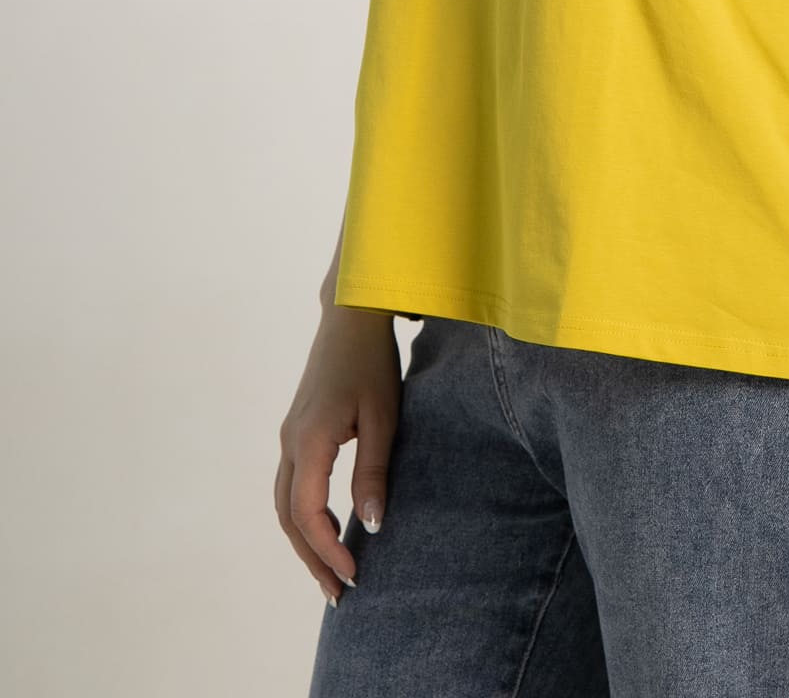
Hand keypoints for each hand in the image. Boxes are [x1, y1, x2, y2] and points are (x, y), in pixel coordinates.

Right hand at [274, 305, 402, 605]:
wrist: (352, 314)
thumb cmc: (372, 361)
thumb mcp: (383, 416)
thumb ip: (373, 470)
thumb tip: (372, 525)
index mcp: (309, 441)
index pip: (308, 514)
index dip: (328, 550)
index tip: (355, 574)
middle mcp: (290, 442)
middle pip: (288, 517)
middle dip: (312, 558)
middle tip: (339, 594)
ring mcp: (289, 436)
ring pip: (284, 504)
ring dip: (304, 541)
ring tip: (330, 573)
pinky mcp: (297, 430)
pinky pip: (291, 486)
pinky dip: (303, 517)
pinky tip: (325, 530)